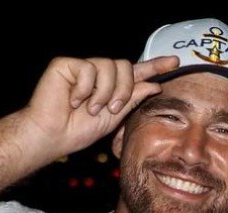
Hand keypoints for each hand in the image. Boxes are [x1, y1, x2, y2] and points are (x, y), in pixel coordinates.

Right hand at [23, 55, 180, 158]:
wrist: (53, 135)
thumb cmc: (78, 130)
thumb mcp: (114, 116)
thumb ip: (133, 98)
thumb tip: (155, 84)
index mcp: (111, 86)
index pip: (137, 72)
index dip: (155, 66)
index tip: (175, 61)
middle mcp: (98, 74)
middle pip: (125, 66)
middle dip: (124, 89)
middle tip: (111, 108)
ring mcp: (82, 67)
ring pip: (109, 66)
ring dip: (104, 92)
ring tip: (90, 108)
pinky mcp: (66, 64)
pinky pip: (88, 68)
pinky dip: (84, 89)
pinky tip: (72, 100)